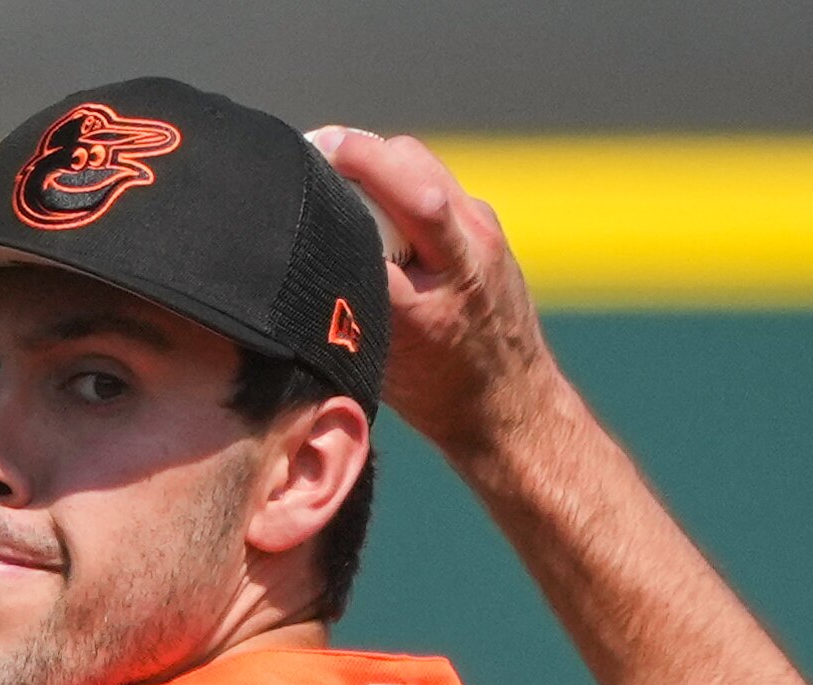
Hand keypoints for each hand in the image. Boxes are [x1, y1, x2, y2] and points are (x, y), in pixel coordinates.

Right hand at [307, 127, 573, 461]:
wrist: (512, 406)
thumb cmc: (438, 394)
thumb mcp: (377, 360)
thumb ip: (346, 303)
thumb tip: (300, 254)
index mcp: (429, 301)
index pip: (381, 212)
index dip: (342, 173)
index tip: (302, 159)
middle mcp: (468, 255)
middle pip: (408, 166)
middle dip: (356, 151)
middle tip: (312, 153)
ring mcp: (484, 232)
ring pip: (421, 165)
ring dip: (376, 161)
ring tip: (335, 171)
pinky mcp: (486, 225)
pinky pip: (432, 181)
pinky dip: (396, 178)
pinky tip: (370, 199)